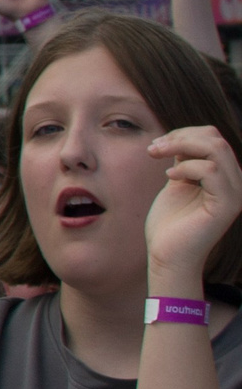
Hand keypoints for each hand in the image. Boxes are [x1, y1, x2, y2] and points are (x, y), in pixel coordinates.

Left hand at [146, 126, 241, 286]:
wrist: (167, 254)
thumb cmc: (170, 221)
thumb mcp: (178, 181)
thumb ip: (185, 160)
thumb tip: (182, 138)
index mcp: (225, 176)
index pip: (213, 138)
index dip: (183, 134)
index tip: (157, 145)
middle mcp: (236, 182)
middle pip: (215, 139)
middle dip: (180, 137)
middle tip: (154, 149)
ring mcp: (235, 194)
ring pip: (216, 149)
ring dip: (180, 146)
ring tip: (157, 156)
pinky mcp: (227, 205)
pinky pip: (212, 171)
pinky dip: (187, 167)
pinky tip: (170, 176)